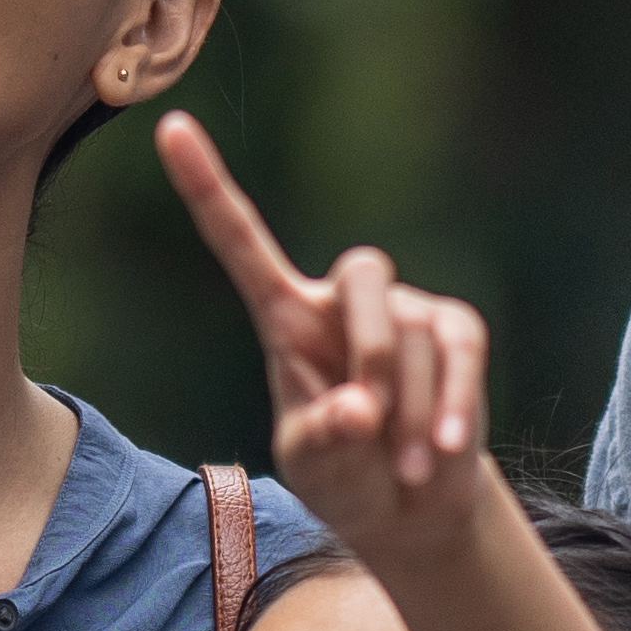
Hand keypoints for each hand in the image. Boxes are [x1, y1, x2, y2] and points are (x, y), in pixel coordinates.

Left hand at [156, 117, 495, 567]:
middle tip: (371, 425)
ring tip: (404, 469)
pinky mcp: (454, 331)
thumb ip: (324, 441)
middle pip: (365, 272)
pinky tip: (445, 448)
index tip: (169, 126)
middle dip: (376, 352)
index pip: (241, 242)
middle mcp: (342, 300)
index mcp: (285, 318)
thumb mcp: (314, 469)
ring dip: (411, 412)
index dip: (207, 186)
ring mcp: (405, 310)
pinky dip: (455, 402)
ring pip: (416, 332)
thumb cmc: (344, 475)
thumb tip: (358, 409)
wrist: (411, 504)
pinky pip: (461, 348)